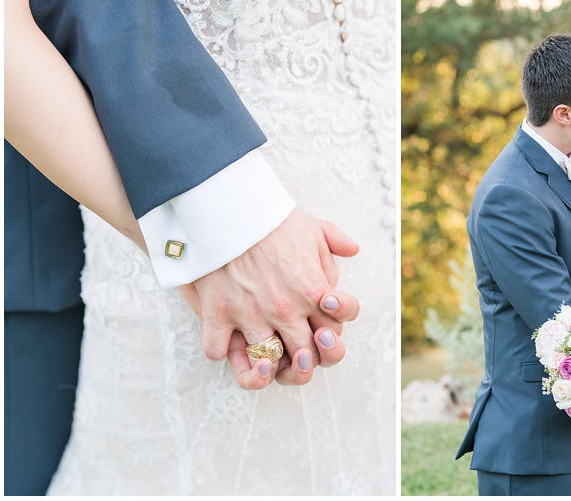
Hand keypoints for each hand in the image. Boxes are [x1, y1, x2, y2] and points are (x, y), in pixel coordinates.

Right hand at [179, 208, 359, 388]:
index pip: (338, 327)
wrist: (230, 206)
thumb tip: (353, 249)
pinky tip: (227, 339)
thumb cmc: (272, 218)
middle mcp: (286, 310)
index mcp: (313, 291)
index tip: (324, 321)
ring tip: (267, 357)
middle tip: (300, 351)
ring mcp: (251, 315)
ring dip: (268, 365)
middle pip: (307, 357)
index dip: (335, 329)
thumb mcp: (313, 227)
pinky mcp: (218, 314)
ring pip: (266, 363)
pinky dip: (220, 349)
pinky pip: (217, 351)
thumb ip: (336, 242)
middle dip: (308, 360)